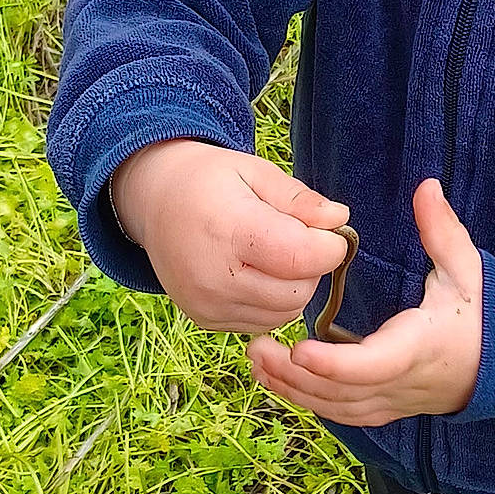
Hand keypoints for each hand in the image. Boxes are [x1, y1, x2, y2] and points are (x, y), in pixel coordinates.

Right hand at [111, 139, 350, 335]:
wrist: (155, 201)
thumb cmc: (209, 181)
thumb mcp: (256, 172)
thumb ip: (299, 200)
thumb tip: (339, 220)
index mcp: (228, 230)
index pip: (300, 258)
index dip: (329, 247)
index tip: (331, 231)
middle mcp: (213, 277)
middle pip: (297, 291)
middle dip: (312, 267)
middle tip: (299, 238)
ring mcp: (206, 305)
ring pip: (285, 313)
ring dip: (294, 287)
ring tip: (275, 254)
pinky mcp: (206, 320)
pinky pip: (263, 322)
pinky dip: (273, 302)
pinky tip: (257, 273)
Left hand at [247, 178, 481, 425]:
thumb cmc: (485, 314)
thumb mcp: (467, 268)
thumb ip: (442, 229)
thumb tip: (426, 186)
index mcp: (420, 347)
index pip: (371, 366)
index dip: (333, 364)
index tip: (298, 348)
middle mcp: (403, 383)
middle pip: (340, 394)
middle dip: (294, 376)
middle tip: (256, 346)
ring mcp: (393, 401)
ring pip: (336, 408)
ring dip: (294, 390)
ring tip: (256, 360)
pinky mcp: (386, 409)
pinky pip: (342, 413)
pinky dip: (309, 400)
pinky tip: (278, 380)